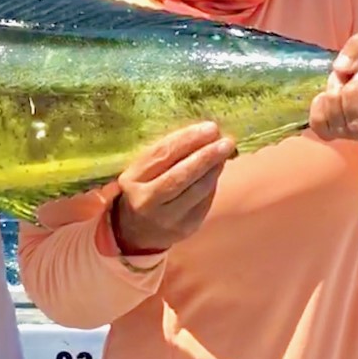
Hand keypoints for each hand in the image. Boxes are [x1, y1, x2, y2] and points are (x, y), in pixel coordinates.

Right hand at [111, 122, 235, 254]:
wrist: (135, 231)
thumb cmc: (142, 188)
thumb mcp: (141, 170)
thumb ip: (164, 154)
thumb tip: (201, 134)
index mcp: (132, 179)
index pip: (161, 155)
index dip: (187, 139)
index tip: (209, 128)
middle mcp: (146, 201)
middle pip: (180, 176)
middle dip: (206, 156)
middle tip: (225, 141)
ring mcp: (167, 218)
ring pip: (196, 190)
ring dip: (214, 169)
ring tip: (225, 152)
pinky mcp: (185, 228)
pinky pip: (204, 202)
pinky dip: (213, 184)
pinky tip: (218, 170)